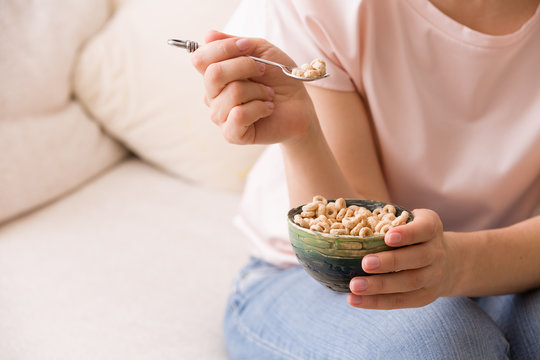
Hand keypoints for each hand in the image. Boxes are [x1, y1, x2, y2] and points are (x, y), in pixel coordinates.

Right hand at [191, 30, 316, 144]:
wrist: (299, 106)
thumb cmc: (279, 79)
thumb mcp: (262, 51)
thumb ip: (235, 42)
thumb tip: (207, 35)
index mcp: (215, 74)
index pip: (200, 59)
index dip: (223, 48)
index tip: (247, 47)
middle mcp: (212, 95)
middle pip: (213, 75)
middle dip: (245, 67)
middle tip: (263, 71)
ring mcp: (220, 116)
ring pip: (232, 94)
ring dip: (259, 91)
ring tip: (268, 95)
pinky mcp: (232, 134)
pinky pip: (239, 115)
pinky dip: (260, 108)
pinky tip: (267, 109)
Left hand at [347, 209, 457, 308]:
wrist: (450, 263)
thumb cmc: (415, 236)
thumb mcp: (411, 220)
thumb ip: (388, 220)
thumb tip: (345, 220)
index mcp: (431, 228)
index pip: (424, 229)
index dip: (407, 234)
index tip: (387, 236)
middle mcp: (436, 252)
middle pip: (417, 258)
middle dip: (390, 262)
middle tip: (365, 263)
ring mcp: (434, 276)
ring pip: (409, 282)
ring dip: (380, 286)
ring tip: (354, 286)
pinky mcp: (425, 296)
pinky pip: (402, 301)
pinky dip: (377, 302)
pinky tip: (356, 300)